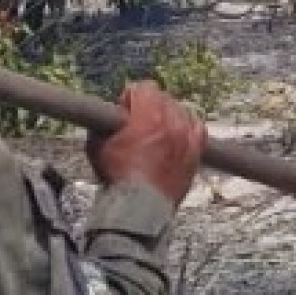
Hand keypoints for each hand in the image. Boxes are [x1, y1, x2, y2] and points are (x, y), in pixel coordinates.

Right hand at [93, 81, 205, 208]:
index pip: (145, 87)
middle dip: (149, 105)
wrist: (139, 207)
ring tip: (156, 130)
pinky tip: (178, 134)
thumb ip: (102, 124)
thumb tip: (105, 118)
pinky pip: (198, 128)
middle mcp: (171, 122)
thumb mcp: (97, 145)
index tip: (125, 109)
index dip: (131, 96)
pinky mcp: (195, 153)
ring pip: (181, 111)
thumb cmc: (117, 177)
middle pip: (164, 98)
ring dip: (168, 115)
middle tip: (137, 121)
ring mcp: (187, 138)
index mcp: (148, 115)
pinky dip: (188, 127)